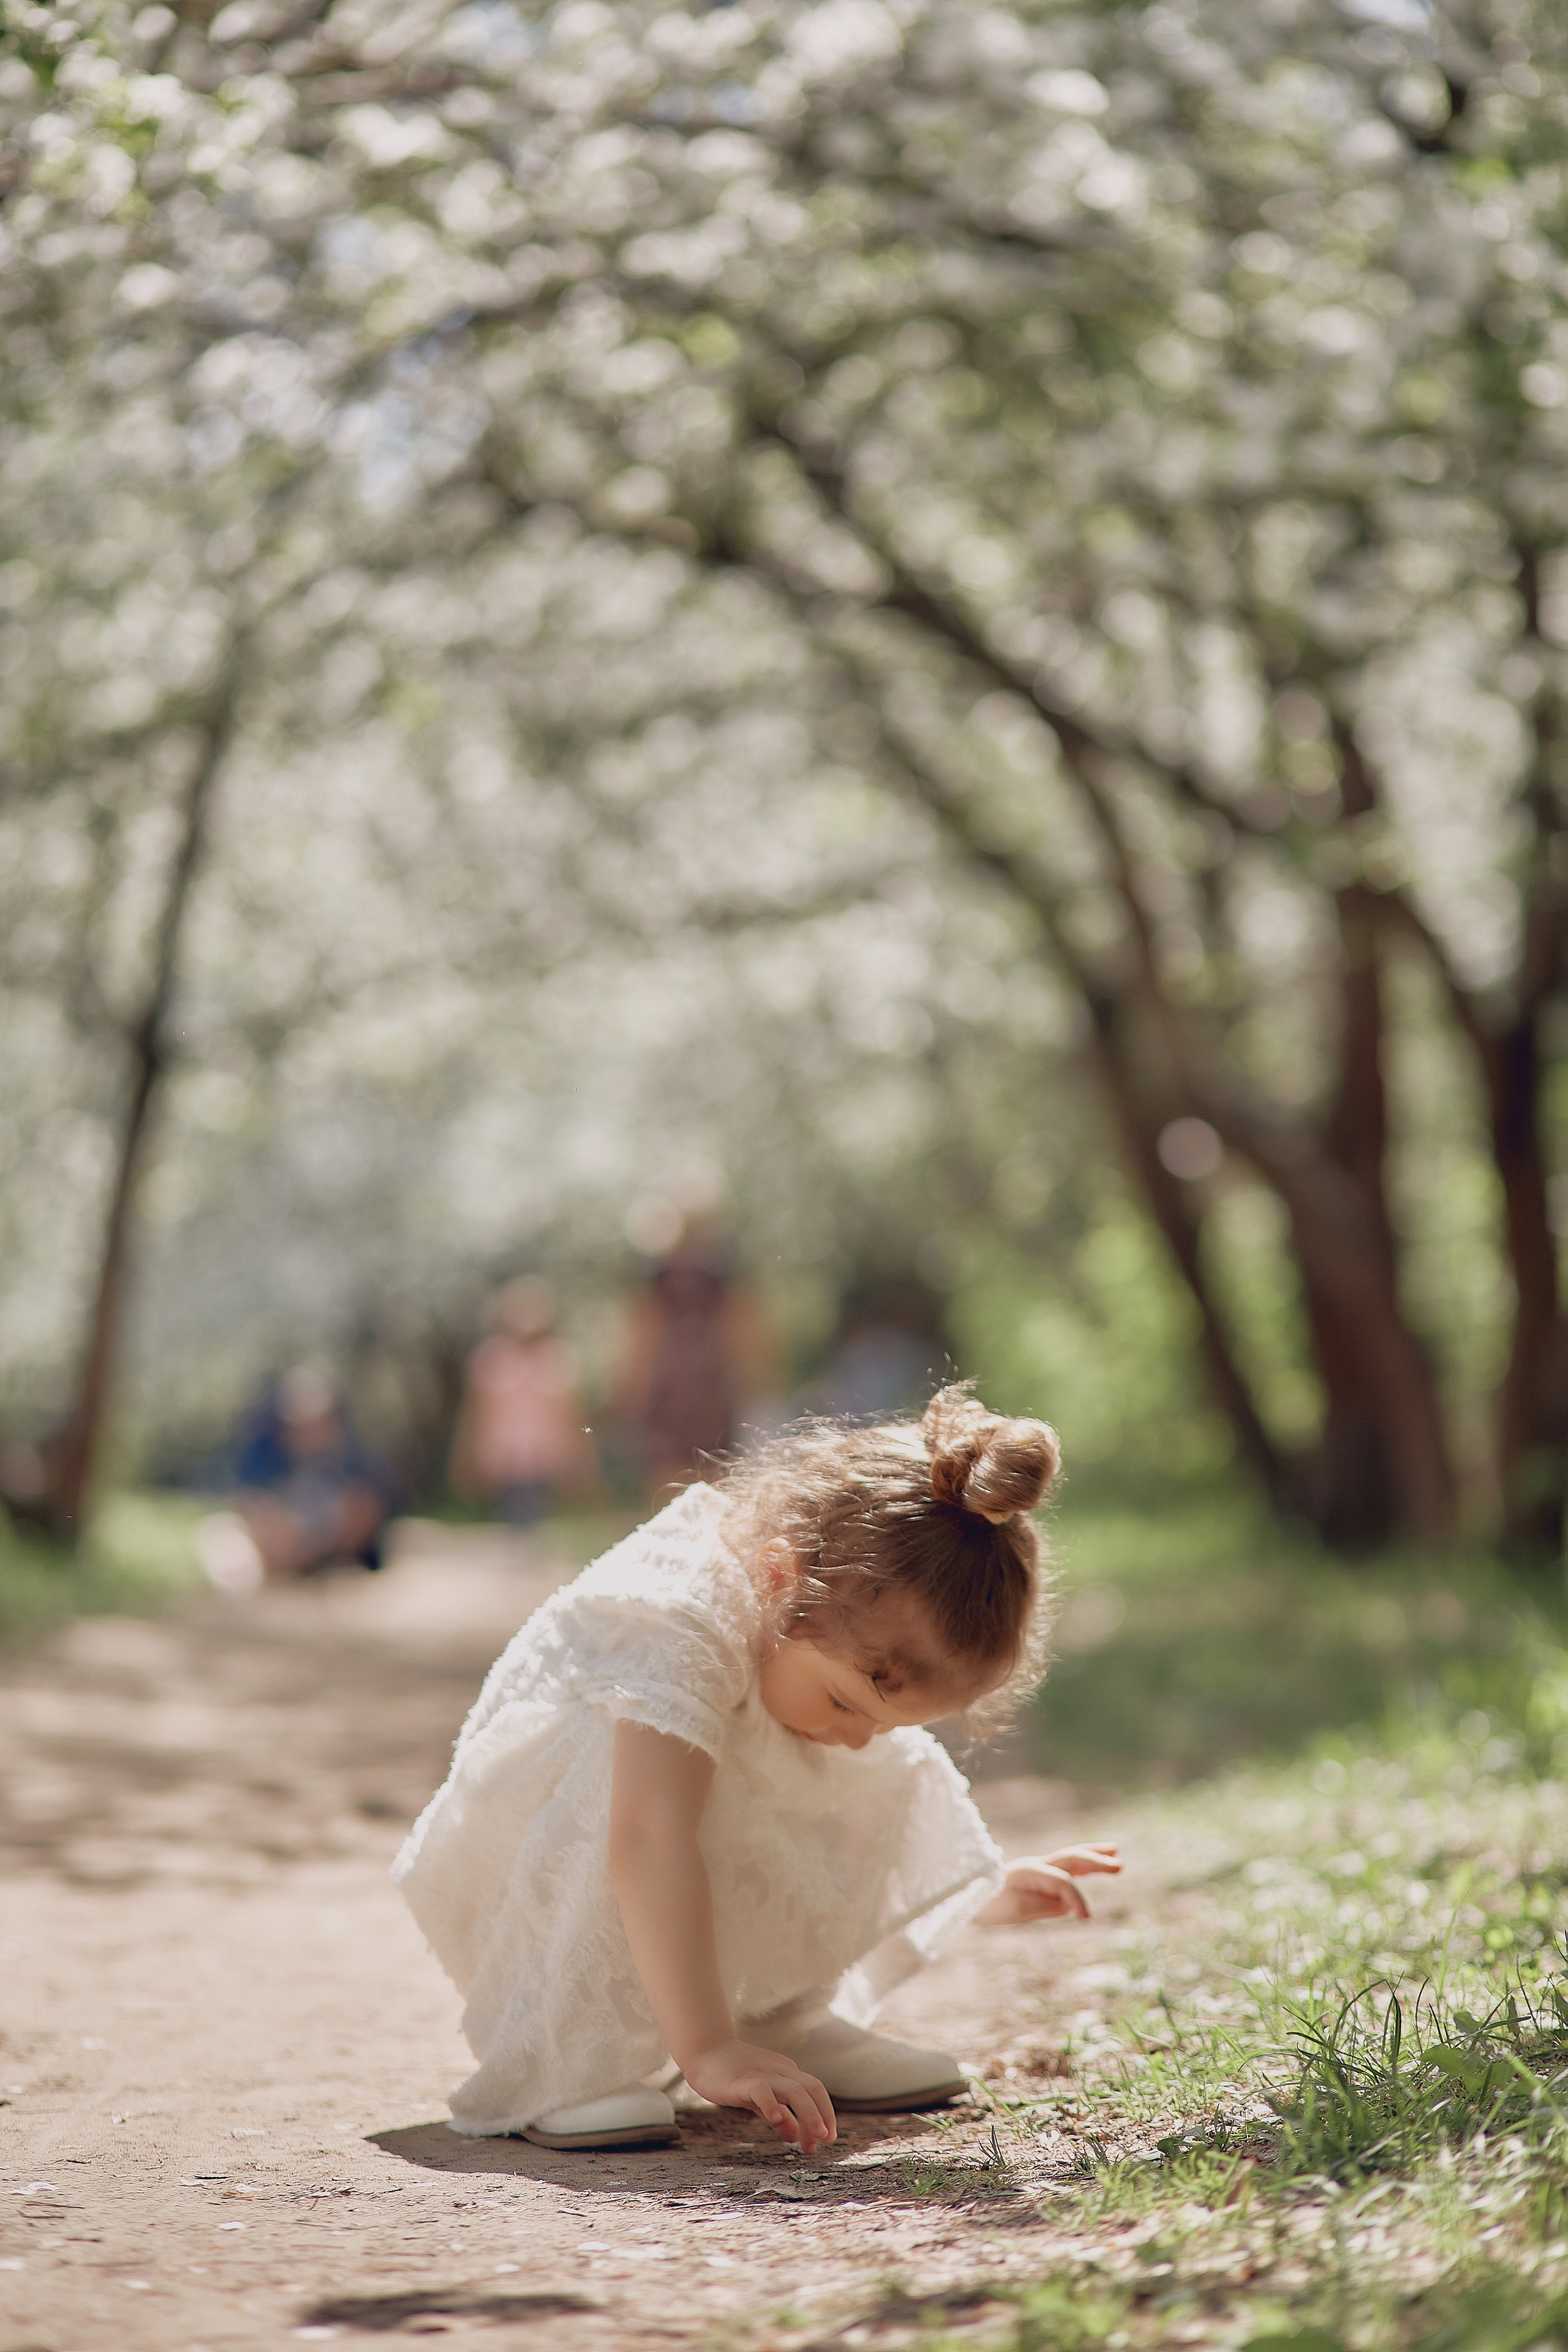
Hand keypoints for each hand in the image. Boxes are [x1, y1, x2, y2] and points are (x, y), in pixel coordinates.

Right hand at [683, 2038, 836, 2154]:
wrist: (704, 2051)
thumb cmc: (733, 2075)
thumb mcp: (760, 2097)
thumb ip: (777, 2114)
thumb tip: (794, 2137)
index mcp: (787, 2072)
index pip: (814, 2092)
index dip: (824, 2115)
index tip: (825, 2140)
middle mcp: (779, 2070)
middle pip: (812, 2088)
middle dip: (823, 2114)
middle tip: (825, 2140)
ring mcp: (761, 2073)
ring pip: (794, 2090)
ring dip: (809, 2113)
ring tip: (813, 2137)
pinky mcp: (741, 2080)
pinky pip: (761, 2089)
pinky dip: (772, 2104)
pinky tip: (776, 2119)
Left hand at [973, 1843, 1120, 1926]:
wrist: (964, 1895)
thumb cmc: (987, 1903)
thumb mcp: (1016, 1910)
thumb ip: (1045, 1905)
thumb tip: (1070, 1904)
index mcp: (1030, 1871)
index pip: (1062, 1881)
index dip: (1076, 1898)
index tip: (1086, 1919)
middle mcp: (1036, 1865)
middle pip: (1071, 1859)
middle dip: (1096, 1861)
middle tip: (1120, 1865)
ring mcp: (1037, 1869)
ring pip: (1070, 1858)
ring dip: (1092, 1856)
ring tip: (1115, 1851)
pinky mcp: (1037, 1877)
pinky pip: (1064, 1869)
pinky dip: (1080, 1867)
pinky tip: (1089, 1870)